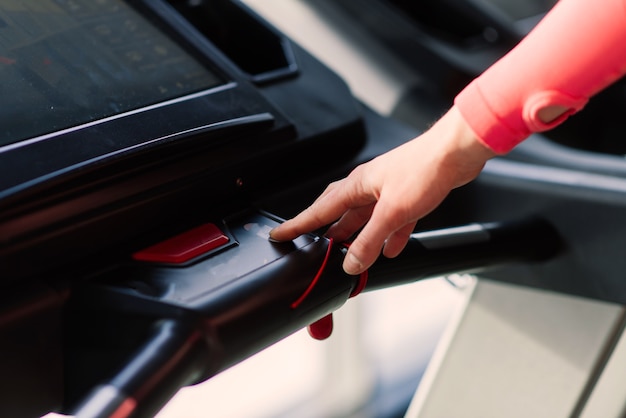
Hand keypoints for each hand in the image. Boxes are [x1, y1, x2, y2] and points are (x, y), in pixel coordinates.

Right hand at [269, 106, 495, 274]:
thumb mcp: (392, 213)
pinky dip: (388, 235)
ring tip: (349, 254)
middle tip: (315, 247)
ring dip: (358, 236)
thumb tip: (351, 262)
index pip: (319, 210)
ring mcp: (388, 190)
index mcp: (357, 185)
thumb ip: (369, 240)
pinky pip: (391, 220)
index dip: (298, 224)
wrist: (457, 153)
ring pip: (366, 218)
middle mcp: (369, 185)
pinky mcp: (408, 195)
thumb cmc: (424, 168)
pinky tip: (391, 248)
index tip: (281, 234)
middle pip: (340, 213)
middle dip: (327, 231)